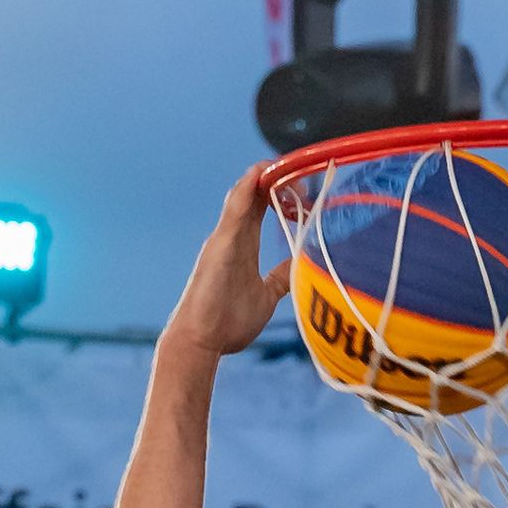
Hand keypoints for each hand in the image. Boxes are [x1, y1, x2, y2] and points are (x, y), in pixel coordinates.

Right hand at [161, 167, 291, 356]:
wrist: (201, 343)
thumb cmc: (227, 323)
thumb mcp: (266, 296)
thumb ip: (279, 278)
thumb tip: (297, 266)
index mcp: (243, 244)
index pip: (260, 204)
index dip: (281, 189)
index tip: (306, 187)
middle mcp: (231, 236)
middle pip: (253, 193)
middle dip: (277, 177)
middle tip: (303, 173)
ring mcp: (223, 239)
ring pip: (241, 195)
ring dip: (263, 176)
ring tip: (283, 164)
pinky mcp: (219, 247)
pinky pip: (233, 211)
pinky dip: (246, 190)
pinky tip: (260, 174)